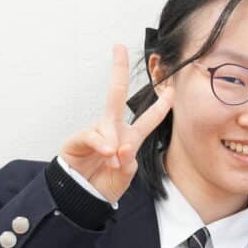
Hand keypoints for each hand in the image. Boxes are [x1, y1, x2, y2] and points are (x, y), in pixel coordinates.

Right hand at [59, 44, 173, 202]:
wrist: (81, 199)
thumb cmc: (104, 185)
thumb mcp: (125, 175)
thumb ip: (128, 159)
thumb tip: (120, 146)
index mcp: (129, 137)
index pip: (149, 118)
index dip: (161, 105)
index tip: (170, 89)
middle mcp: (112, 130)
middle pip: (116, 94)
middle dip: (118, 69)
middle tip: (118, 47)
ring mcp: (95, 132)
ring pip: (108, 123)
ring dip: (113, 143)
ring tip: (112, 161)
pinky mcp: (77, 139)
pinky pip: (94, 135)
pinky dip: (102, 144)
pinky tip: (106, 154)